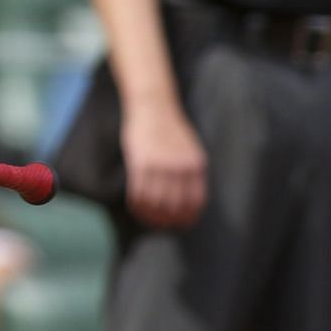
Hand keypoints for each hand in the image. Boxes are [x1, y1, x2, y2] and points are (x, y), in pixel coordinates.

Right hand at [122, 102, 205, 228]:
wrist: (153, 105)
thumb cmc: (169, 129)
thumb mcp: (189, 149)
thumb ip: (190, 172)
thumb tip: (188, 201)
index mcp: (196, 165)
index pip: (195, 202)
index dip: (187, 218)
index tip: (179, 225)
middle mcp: (180, 167)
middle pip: (175, 206)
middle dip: (166, 220)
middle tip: (159, 224)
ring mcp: (160, 165)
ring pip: (155, 202)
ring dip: (149, 215)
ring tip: (145, 217)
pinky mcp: (141, 162)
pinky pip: (139, 192)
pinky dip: (137, 204)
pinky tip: (134, 206)